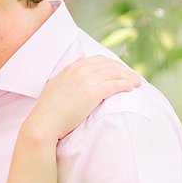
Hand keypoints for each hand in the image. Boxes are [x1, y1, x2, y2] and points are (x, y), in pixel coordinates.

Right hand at [24, 56, 140, 140]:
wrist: (44, 123)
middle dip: (124, 69)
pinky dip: (125, 84)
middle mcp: (80, 70)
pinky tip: (131, 88)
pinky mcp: (93, 93)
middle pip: (109, 64)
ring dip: (128, 76)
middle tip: (133, 76)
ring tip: (137, 82)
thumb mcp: (55, 88)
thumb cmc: (49, 111)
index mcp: (72, 68)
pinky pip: (114, 85)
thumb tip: (73, 81)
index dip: (112, 64)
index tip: (120, 70)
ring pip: (114, 73)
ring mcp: (87, 81)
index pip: (98, 60)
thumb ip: (66, 80)